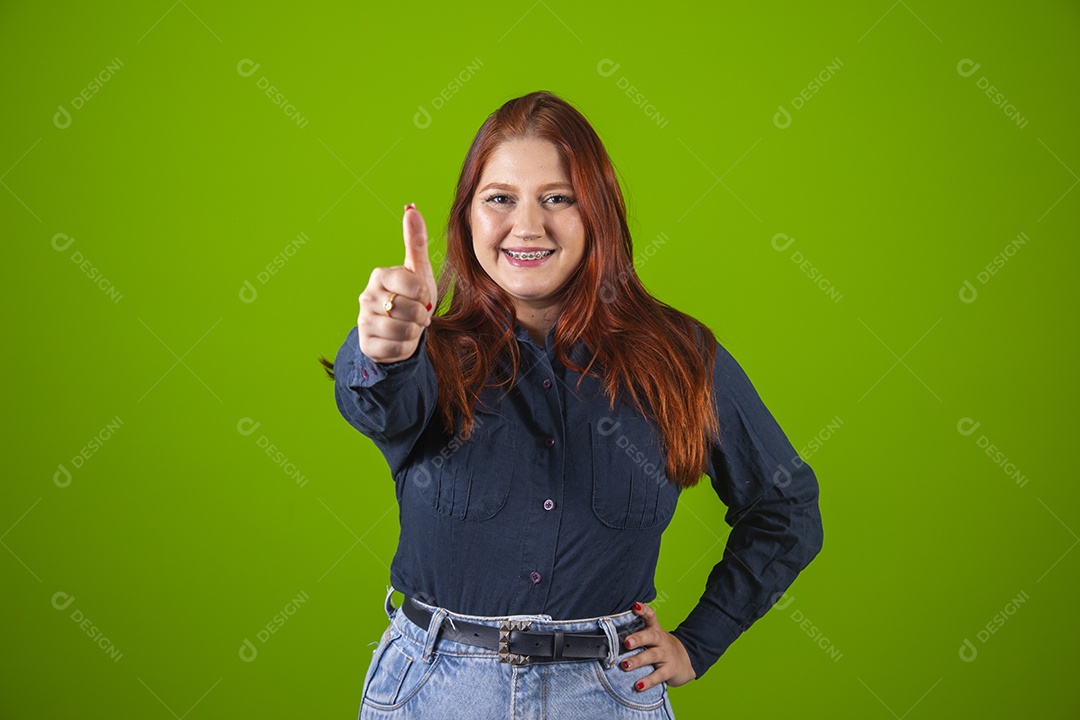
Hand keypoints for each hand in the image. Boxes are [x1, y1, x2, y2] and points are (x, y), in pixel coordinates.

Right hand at [357, 203, 437, 362]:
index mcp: (380, 275)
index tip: (421, 296)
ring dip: (414, 332)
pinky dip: (405, 347)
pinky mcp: (366, 343)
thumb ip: (415, 240)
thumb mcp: (418, 271)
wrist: (400, 331)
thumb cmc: (411, 297)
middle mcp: (366, 296)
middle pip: (411, 310)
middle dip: (421, 317)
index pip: (414, 286)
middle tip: (416, 315)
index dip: (425, 295)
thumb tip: (411, 207)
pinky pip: (396, 349)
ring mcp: (363, 320)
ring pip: (404, 331)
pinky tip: (401, 340)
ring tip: (410, 327)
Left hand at [620, 601, 695, 689]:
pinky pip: (658, 676)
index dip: (644, 610)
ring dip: (638, 660)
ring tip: (625, 665)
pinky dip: (648, 681)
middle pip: (650, 636)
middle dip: (638, 638)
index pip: (651, 616)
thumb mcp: (652, 637)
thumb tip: (607, 636)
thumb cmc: (661, 647)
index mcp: (655, 630)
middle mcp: (661, 640)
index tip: (635, 606)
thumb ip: (635, 634)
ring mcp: (666, 655)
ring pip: (652, 656)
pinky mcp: (670, 670)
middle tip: (626, 642)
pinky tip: (638, 686)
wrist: (687, 660)